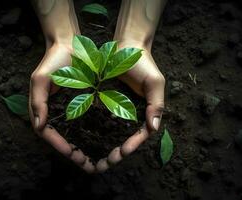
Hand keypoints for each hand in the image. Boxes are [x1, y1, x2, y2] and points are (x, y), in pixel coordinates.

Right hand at [29, 43, 94, 172]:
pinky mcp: (81, 104)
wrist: (69, 45)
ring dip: (84, 148)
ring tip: (96, 160)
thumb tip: (39, 126)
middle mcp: (55, 113)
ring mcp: (69, 110)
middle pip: (62, 139)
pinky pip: (86, 122)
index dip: (60, 146)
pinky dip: (92, 134)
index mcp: (43, 110)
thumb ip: (38, 102)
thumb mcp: (40, 79)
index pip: (48, 134)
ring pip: (75, 134)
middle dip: (74, 154)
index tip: (73, 156)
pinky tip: (104, 142)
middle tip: (88, 166)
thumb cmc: (52, 61)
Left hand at [96, 45, 164, 171]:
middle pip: (124, 139)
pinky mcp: (104, 102)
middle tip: (104, 165)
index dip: (132, 146)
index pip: (140, 135)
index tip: (121, 153)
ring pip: (110, 133)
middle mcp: (131, 114)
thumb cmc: (144, 63)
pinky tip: (84, 140)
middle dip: (115, 154)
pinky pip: (99, 119)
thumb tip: (154, 128)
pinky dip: (94, 131)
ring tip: (93, 160)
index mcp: (145, 112)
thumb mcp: (155, 82)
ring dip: (103, 147)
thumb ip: (156, 104)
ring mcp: (117, 109)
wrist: (126, 46)